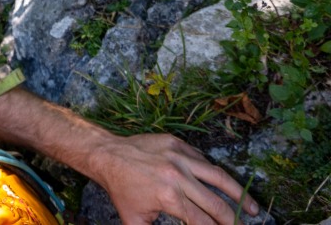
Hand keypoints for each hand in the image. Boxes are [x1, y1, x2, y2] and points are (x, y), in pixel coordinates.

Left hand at [91, 133, 259, 224]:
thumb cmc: (121, 190)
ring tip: (253, 208)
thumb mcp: (135, 220)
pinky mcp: (177, 143)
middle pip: (215, 202)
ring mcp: (179, 156)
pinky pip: (202, 159)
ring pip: (218, 176)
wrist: (107, 156)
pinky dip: (214, 173)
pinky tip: (224, 185)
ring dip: (238, 193)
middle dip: (232, 219)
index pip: (203, 221)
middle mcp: (178, 176)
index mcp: (169, 197)